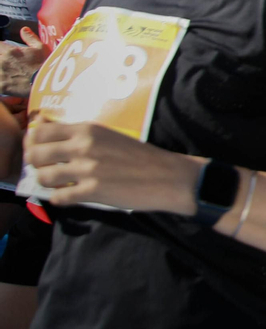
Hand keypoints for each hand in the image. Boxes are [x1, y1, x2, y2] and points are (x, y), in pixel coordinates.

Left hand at [0, 31, 47, 96]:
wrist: (46, 83)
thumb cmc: (44, 64)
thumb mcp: (41, 48)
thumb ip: (30, 38)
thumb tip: (23, 29)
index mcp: (11, 51)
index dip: (0, 48)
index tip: (3, 51)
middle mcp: (3, 61)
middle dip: (1, 59)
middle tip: (8, 63)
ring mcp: (1, 74)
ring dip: (0, 69)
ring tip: (6, 72)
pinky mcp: (1, 86)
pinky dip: (1, 81)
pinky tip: (6, 82)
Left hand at [24, 118, 199, 212]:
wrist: (168, 177)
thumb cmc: (140, 155)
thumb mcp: (108, 136)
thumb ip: (79, 135)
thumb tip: (45, 131)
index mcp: (88, 129)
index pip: (40, 131)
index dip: (33, 142)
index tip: (41, 150)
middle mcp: (84, 146)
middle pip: (35, 155)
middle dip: (36, 164)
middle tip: (48, 169)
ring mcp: (87, 169)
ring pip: (43, 177)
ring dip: (48, 183)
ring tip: (61, 183)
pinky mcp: (92, 191)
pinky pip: (58, 198)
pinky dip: (60, 199)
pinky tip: (72, 196)